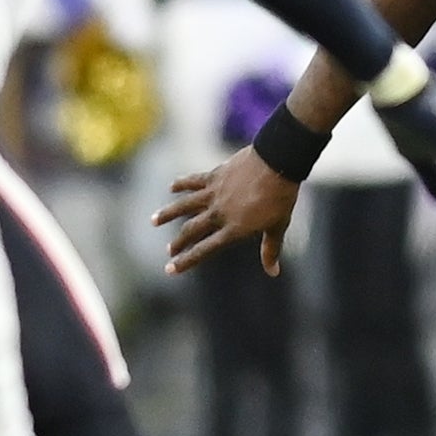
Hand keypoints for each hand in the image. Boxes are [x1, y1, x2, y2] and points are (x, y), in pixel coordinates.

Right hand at [155, 149, 304, 275]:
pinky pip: (193, 181)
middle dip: (178, 242)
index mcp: (233, 229)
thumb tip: (273, 272)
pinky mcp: (215, 175)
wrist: (277, 163)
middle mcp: (219, 213)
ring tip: (154, 220)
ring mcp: (214, 193)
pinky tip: (171, 187)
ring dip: (168, 213)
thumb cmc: (281, 197)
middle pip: (191, 230)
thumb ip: (270, 250)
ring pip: (185, 205)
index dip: (186, 260)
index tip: (170, 269)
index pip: (204, 249)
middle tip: (169, 250)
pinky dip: (181, 184)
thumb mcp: (277, 226)